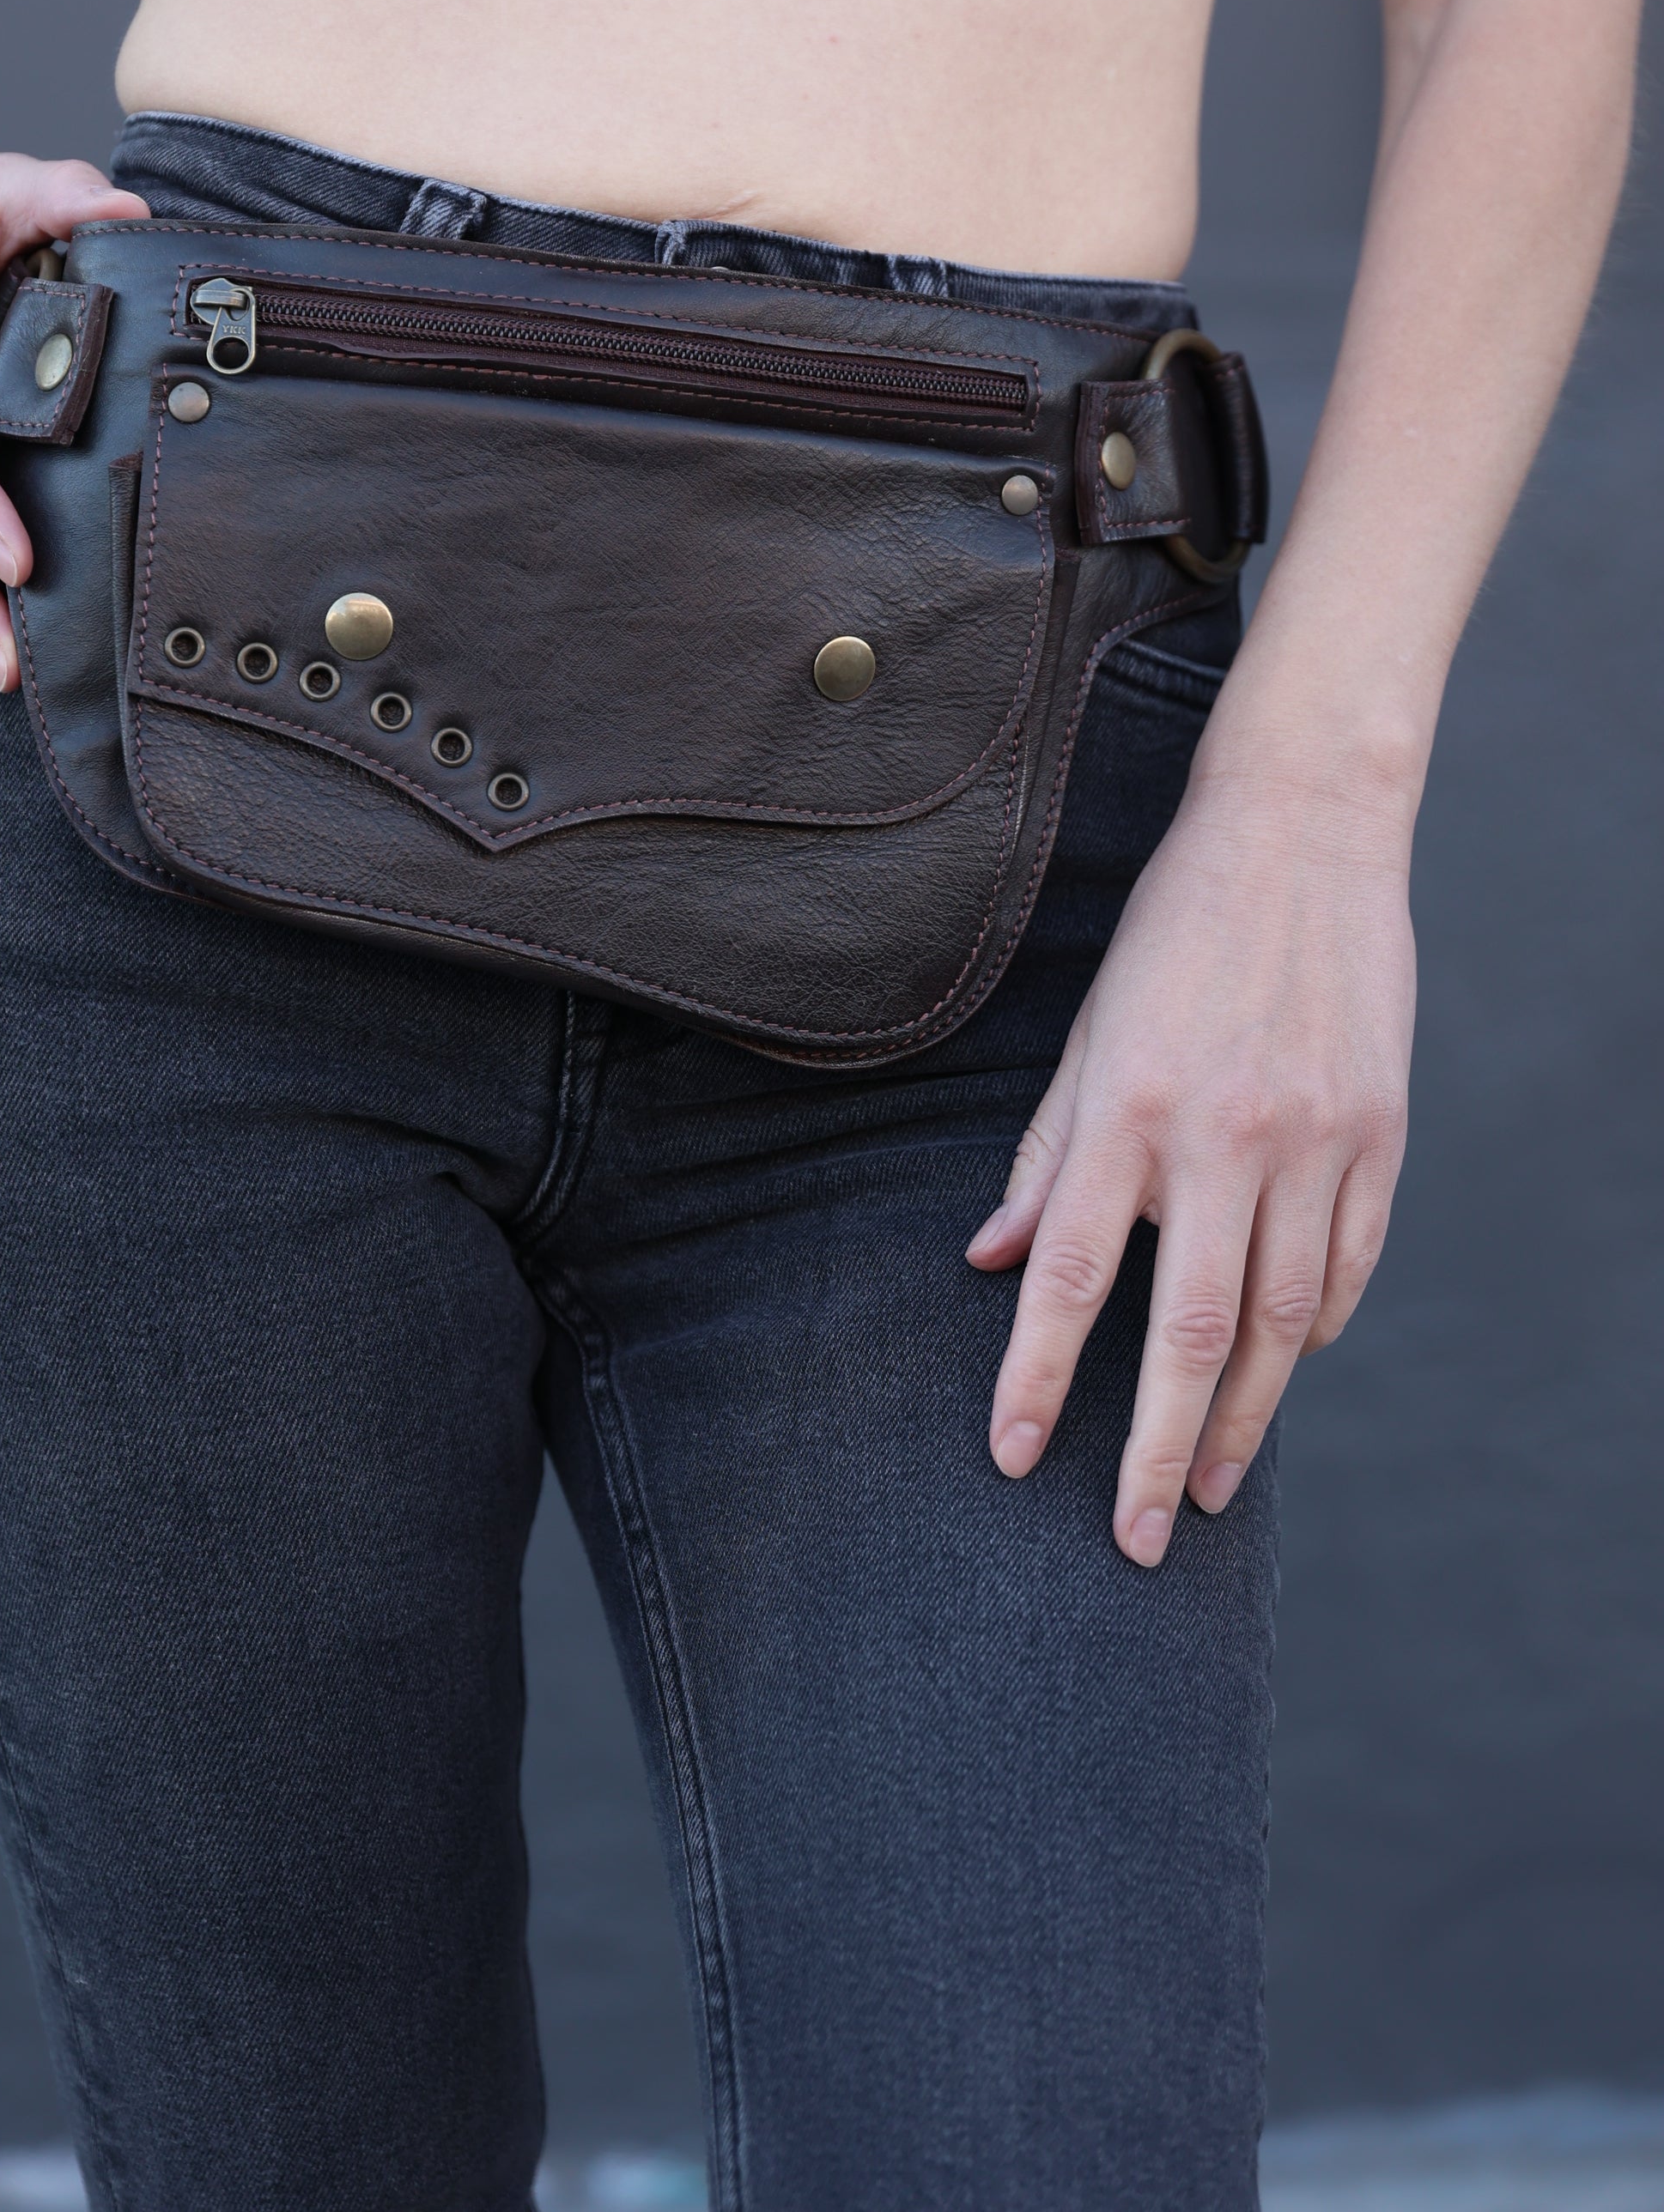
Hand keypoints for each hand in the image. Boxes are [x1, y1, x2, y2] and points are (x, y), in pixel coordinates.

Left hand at [965, 768, 1413, 1563]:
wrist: (1303, 832)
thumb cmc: (1175, 930)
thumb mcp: (1087, 1029)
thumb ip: (1046, 1154)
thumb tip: (994, 1260)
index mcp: (1129, 1107)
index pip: (1074, 1277)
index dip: (1038, 1378)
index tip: (1011, 1458)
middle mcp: (1222, 1136)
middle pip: (1189, 1333)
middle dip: (1152, 1450)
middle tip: (1130, 1540)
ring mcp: (1312, 1141)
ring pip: (1281, 1323)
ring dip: (1241, 1419)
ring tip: (1205, 1487)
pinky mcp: (1379, 1136)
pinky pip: (1345, 1267)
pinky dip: (1313, 1330)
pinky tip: (1284, 1370)